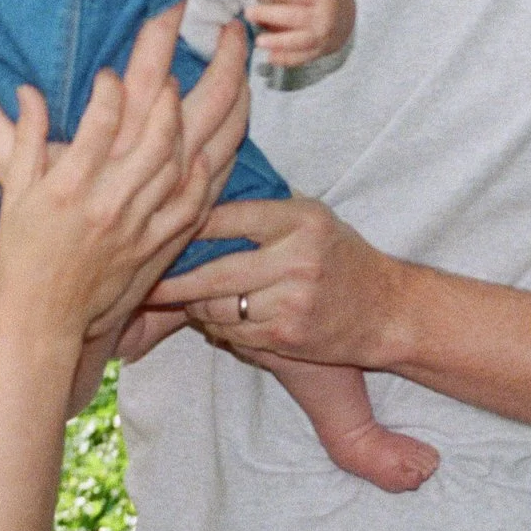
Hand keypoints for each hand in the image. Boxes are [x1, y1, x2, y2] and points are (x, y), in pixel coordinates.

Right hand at [0, 6, 240, 339]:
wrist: (43, 319)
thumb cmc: (22, 253)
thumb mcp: (13, 193)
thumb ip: (23, 137)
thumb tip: (27, 89)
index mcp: (68, 185)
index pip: (101, 120)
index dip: (111, 87)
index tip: (113, 70)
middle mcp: (109, 203)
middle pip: (157, 134)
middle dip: (173, 87)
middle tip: (179, 58)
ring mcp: (139, 226)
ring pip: (185, 163)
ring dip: (203, 120)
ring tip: (217, 85)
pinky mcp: (159, 246)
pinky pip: (196, 203)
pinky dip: (210, 171)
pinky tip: (218, 146)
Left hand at [149, 196, 410, 371]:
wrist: (386, 311)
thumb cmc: (341, 256)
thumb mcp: (311, 217)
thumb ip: (263, 208)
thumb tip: (200, 194)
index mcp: (299, 221)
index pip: (227, 218)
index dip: (187, 224)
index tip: (157, 226)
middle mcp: (296, 260)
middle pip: (213, 272)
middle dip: (172, 280)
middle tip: (144, 279)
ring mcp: (291, 302)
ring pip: (217, 308)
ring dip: (194, 305)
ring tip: (180, 298)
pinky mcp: (287, 336)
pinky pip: (233, 334)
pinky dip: (217, 327)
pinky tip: (215, 318)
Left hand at [251, 0, 354, 67]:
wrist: (347, 14)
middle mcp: (326, 13)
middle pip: (296, 16)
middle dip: (270, 16)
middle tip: (249, 13)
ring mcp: (324, 34)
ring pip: (300, 40)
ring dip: (278, 42)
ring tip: (258, 41)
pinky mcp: (320, 50)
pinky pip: (303, 57)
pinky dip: (287, 59)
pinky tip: (271, 57)